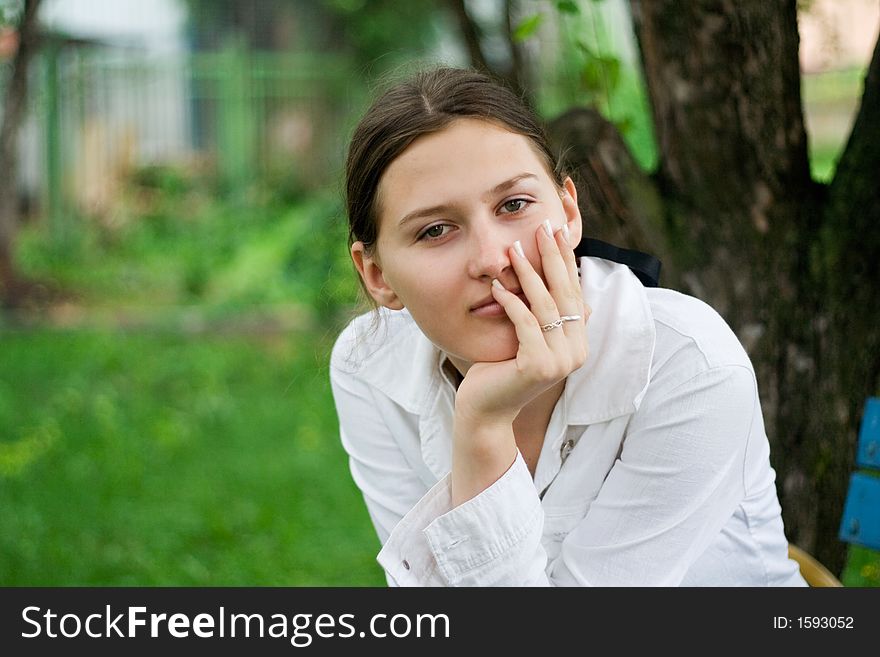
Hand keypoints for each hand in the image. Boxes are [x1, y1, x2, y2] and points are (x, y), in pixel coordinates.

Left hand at [455, 220, 589, 424]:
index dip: (566, 259)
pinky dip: (510, 303)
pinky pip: (525, 324)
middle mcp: (576, 350)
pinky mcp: (538, 366)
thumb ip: (543, 313)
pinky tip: (497, 286)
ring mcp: (560, 360)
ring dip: (528, 274)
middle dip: (553, 256)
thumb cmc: (502, 369)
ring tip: (513, 250)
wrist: (487, 410)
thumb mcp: (528, 336)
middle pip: (564, 293)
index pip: (574, 291)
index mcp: (578, 341)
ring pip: (545, 305)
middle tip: (542, 226)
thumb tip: (556, 275)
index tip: (556, 230)